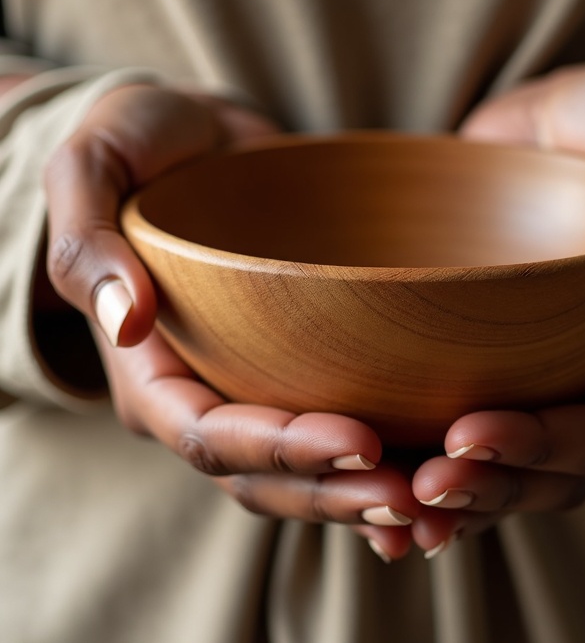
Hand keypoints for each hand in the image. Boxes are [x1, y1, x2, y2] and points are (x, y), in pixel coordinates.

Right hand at [42, 84, 420, 561]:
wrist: (198, 136)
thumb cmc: (140, 142)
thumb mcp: (93, 166)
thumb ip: (88, 242)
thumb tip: (127, 320)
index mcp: (149, 370)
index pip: (207, 436)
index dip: (279, 448)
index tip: (360, 439)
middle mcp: (202, 399)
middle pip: (263, 477)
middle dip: (334, 493)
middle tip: (412, 495)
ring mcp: (255, 392)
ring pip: (305, 475)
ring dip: (364, 498)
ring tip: (435, 505)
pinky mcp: (299, 375)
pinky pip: (339, 439)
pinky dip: (384, 467)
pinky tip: (440, 482)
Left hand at [408, 61, 584, 538]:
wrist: (550, 122)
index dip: (547, 445)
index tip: (471, 431)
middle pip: (550, 473)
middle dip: (489, 488)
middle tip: (422, 484)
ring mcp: (528, 388)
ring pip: (497, 477)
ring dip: (447, 503)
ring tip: (387, 507)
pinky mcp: (473, 374)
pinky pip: (447, 445)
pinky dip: (410, 477)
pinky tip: (362, 495)